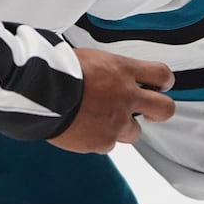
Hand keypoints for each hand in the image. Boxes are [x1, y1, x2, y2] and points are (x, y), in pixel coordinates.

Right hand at [47, 48, 173, 153]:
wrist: (39, 92)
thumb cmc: (55, 69)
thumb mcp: (87, 58)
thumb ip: (106, 70)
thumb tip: (106, 73)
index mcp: (122, 70)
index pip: (162, 74)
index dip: (163, 82)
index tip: (158, 86)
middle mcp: (125, 97)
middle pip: (164, 109)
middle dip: (159, 111)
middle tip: (149, 112)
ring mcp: (116, 122)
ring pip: (133, 132)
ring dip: (120, 128)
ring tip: (98, 119)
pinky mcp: (101, 141)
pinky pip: (106, 145)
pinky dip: (97, 139)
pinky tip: (82, 128)